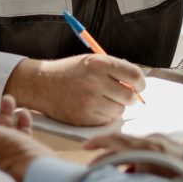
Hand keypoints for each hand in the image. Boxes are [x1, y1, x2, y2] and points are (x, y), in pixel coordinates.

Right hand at [4, 54, 145, 125]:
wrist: (41, 85)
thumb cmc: (69, 72)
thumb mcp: (91, 61)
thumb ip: (114, 69)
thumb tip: (138, 84)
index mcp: (99, 63)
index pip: (134, 75)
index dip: (140, 82)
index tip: (139, 85)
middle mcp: (95, 81)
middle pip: (130, 96)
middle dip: (130, 97)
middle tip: (123, 94)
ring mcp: (89, 101)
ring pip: (120, 110)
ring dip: (117, 106)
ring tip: (104, 100)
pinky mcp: (84, 117)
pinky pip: (107, 120)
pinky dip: (105, 115)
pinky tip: (94, 107)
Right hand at [84, 132, 182, 177]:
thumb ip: (129, 179)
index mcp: (144, 148)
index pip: (114, 140)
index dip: (98, 143)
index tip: (86, 147)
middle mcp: (153, 141)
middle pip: (123, 143)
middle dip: (106, 153)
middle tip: (93, 164)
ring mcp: (163, 141)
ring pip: (135, 147)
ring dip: (122, 158)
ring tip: (113, 172)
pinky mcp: (171, 146)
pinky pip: (147, 149)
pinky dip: (137, 158)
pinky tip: (135, 173)